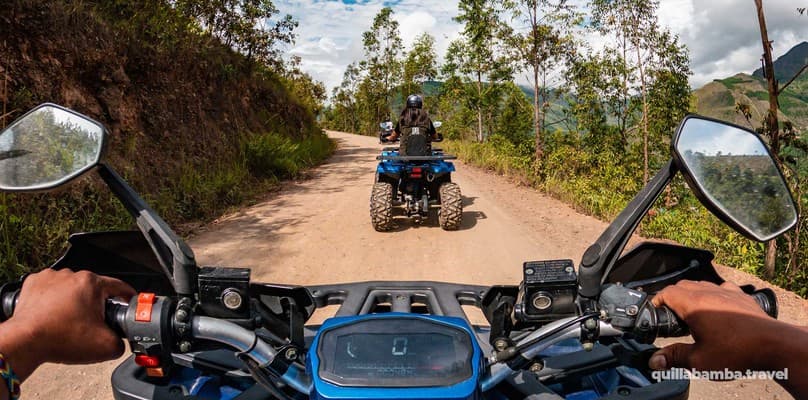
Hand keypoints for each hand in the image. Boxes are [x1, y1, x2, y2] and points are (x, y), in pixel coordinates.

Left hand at [0, 269, 134, 379]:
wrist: (25, 342)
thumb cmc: (59, 338)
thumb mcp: (106, 346)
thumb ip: (122, 341)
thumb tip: (121, 340)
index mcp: (92, 283)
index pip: (120, 286)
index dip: (128, 297)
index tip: (129, 302)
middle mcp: (72, 275)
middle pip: (94, 289)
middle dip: (95, 305)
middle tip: (91, 324)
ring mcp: (51, 278)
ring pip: (72, 289)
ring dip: (74, 301)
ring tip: (69, 321)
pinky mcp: (34, 284)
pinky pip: (52, 289)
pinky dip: (55, 300)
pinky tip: (54, 314)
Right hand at [648, 280, 775, 371]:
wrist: (774, 346)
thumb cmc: (738, 352)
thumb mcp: (699, 360)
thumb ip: (674, 358)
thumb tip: (655, 360)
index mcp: (694, 305)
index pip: (666, 292)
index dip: (657, 301)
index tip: (654, 310)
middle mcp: (709, 293)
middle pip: (682, 285)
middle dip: (672, 297)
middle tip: (670, 314)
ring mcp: (727, 293)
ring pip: (702, 284)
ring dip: (692, 294)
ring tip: (691, 312)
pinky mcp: (742, 297)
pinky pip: (723, 288)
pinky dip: (714, 293)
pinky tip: (717, 305)